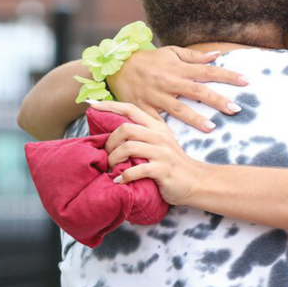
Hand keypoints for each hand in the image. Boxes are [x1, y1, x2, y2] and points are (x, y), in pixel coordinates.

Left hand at [92, 100, 209, 205]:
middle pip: (126, 129)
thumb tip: (116, 133)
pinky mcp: (163, 170)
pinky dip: (123, 176)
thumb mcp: (160, 144)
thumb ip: (142, 136)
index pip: (131, 109)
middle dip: (110, 142)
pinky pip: (136, 170)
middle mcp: (159, 136)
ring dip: (114, 159)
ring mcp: (162, 152)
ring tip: (111, 168)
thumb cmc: (172, 164)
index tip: (91, 105)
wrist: (196, 182)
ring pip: (128, 147)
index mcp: (157, 127)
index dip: (110, 106)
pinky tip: (119, 181)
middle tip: (106, 155)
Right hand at [106, 46, 247, 132]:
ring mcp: (156, 96)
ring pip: (178, 108)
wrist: (117, 66)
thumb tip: (217, 55)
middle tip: (235, 109)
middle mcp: (169, 82)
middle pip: (197, 91)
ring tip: (211, 128)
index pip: (207, 71)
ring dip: (195, 119)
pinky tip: (176, 143)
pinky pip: (155, 122)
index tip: (246, 81)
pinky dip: (164, 131)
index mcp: (178, 68)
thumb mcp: (171, 52)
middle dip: (217, 100)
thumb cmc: (149, 60)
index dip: (227, 76)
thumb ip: (194, 56)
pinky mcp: (143, 108)